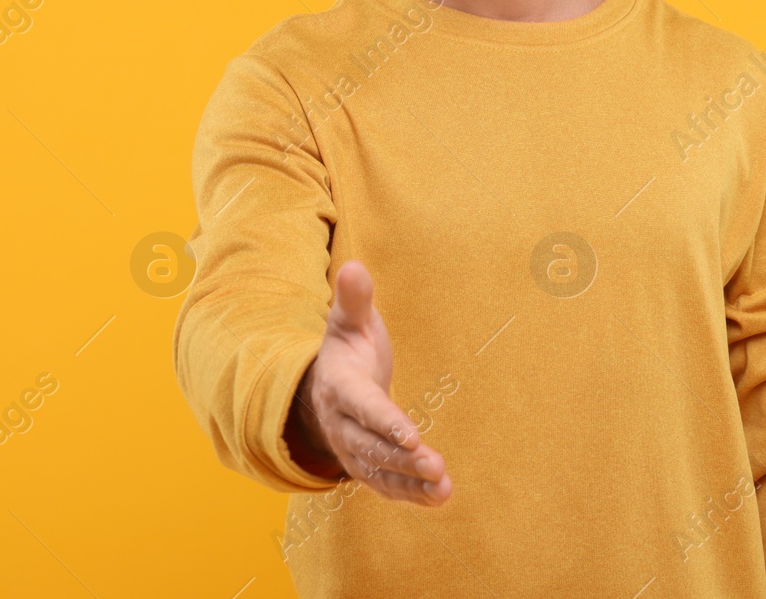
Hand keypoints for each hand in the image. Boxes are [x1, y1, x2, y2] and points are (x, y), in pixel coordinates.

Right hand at [284, 260, 451, 505]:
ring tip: (444, 490)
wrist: (321, 387)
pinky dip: (410, 494)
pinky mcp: (365, 466)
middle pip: (372, 447)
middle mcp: (343, 424)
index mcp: (341, 386)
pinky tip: (440, 498)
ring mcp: (352, 449)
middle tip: (437, 466)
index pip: (364, 406)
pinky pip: (385, 485)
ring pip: (380, 472)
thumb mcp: (347, 321)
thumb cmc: (346, 348)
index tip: (413, 434)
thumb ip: (353, 299)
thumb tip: (354, 266)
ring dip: (410, 483)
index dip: (386, 422)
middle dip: (403, 459)